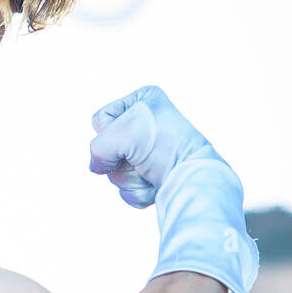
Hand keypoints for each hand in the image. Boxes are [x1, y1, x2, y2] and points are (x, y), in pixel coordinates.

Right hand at [89, 85, 212, 207]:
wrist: (194, 178)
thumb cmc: (166, 147)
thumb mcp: (122, 134)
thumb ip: (97, 147)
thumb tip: (97, 168)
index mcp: (142, 101)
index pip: (101, 119)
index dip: (110, 133)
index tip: (135, 135)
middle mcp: (144, 126)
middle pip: (105, 149)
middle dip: (121, 159)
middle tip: (144, 157)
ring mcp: (146, 155)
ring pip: (114, 172)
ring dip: (131, 177)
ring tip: (153, 171)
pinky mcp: (150, 178)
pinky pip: (126, 189)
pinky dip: (138, 191)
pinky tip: (157, 184)